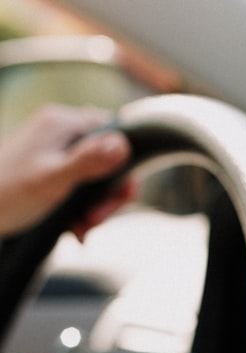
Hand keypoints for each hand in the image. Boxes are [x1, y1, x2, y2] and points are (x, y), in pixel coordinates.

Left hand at [0, 105, 131, 239]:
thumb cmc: (7, 195)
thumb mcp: (53, 180)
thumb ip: (89, 161)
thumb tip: (124, 145)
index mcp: (62, 123)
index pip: (116, 134)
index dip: (126, 168)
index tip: (122, 196)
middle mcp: (61, 131)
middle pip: (109, 160)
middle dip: (108, 196)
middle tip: (97, 219)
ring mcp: (56, 150)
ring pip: (98, 177)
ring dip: (96, 207)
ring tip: (83, 228)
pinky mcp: (52, 169)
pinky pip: (82, 186)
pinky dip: (83, 209)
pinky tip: (76, 227)